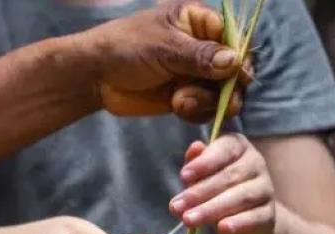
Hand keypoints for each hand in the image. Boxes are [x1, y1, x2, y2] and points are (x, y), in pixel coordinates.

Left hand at [77, 1, 245, 120]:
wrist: (94, 76)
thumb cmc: (125, 48)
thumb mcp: (164, 48)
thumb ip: (200, 56)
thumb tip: (235, 61)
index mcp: (200, 21)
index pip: (236, 39)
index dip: (240, 59)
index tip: (235, 77)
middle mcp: (203, 46)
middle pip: (236, 69)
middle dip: (225, 86)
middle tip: (206, 94)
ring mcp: (196, 73)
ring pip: (224, 93)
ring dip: (207, 101)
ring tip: (179, 101)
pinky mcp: (186, 96)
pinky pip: (206, 108)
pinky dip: (197, 111)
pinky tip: (176, 107)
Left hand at [170, 134, 276, 233]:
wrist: (246, 221)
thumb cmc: (217, 191)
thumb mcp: (202, 177)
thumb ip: (196, 164)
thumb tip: (195, 148)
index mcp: (238, 147)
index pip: (223, 150)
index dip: (203, 163)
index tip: (183, 176)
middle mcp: (255, 163)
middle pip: (228, 176)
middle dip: (199, 192)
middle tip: (176, 206)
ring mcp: (265, 188)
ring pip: (240, 197)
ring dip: (211, 209)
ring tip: (189, 220)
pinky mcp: (269, 213)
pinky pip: (255, 217)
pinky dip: (239, 223)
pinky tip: (223, 229)